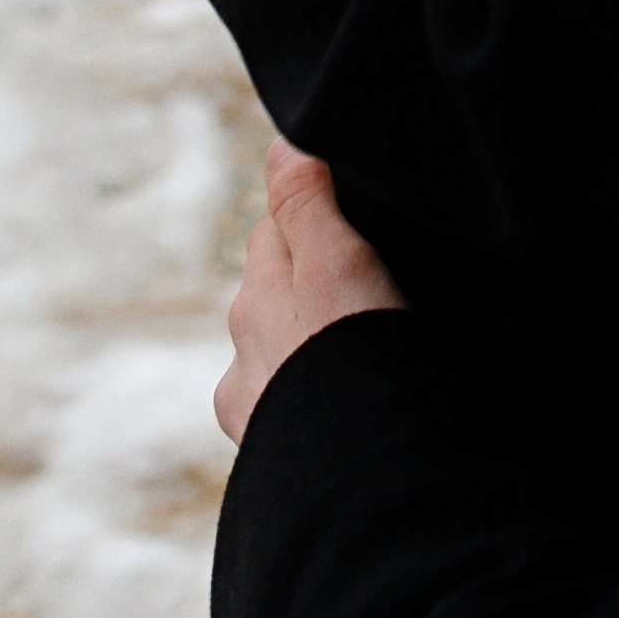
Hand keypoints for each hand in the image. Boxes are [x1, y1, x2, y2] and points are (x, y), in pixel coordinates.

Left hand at [214, 140, 405, 445]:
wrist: (359, 474)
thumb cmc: (354, 357)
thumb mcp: (336, 258)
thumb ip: (307, 201)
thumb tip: (279, 143)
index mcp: (257, 298)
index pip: (276, 231)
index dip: (317, 217)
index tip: (357, 221)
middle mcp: (245, 355)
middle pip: (277, 295)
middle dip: (311, 287)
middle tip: (372, 286)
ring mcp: (259, 411)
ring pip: (286, 357)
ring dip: (315, 351)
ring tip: (369, 356)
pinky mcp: (279, 460)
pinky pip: (300, 412)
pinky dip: (320, 403)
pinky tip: (356, 406)